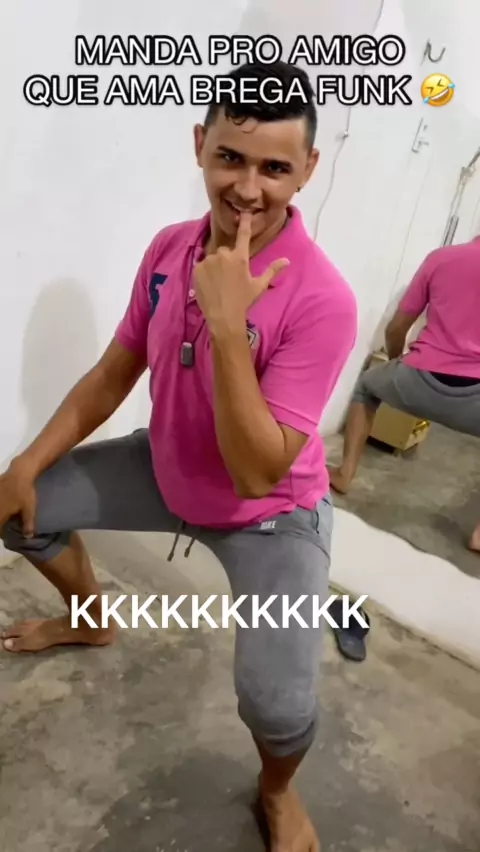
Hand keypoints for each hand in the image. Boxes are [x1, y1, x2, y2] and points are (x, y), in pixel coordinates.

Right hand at [0, 461, 36, 537]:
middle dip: (0, 522)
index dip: (1, 533)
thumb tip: (28, 536)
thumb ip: (28, 523)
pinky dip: (1, 503)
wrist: (20, 472)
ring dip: (1, 513)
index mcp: (0, 514)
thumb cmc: (24, 492)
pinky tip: (4, 502)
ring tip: (5, 514)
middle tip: (5, 524)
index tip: (5, 534)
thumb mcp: (28, 509)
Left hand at [193, 212, 288, 333]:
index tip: (244, 212)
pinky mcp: (197, 268)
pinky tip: (209, 284)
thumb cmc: (244, 301)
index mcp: (240, 257)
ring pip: (212, 259)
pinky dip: (204, 273)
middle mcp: (224, 255)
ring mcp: (209, 261)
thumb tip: (286, 260)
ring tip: (218, 283)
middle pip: (225, 252)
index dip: (244, 222)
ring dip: (215, 267)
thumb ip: (272, 270)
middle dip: (227, 261)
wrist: (223, 316)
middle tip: (229, 278)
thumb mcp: (260, 286)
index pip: (243, 235)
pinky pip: (201, 266)